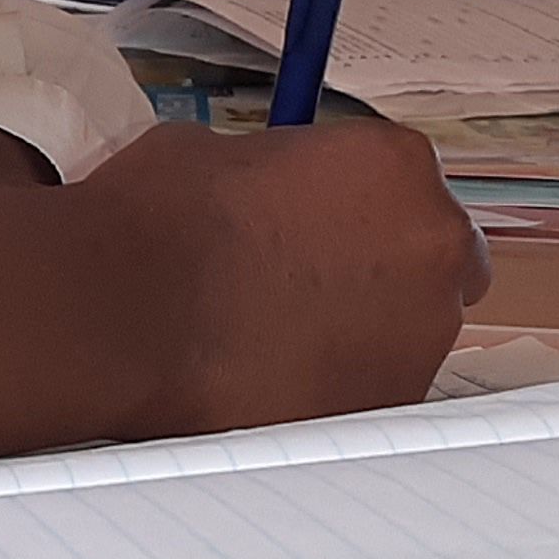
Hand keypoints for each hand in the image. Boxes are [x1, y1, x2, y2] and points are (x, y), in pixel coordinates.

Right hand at [89, 119, 488, 435]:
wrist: (124, 312)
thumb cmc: (160, 222)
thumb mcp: (219, 151)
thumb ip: (278, 169)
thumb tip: (268, 190)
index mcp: (396, 164)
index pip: (407, 179)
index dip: (357, 204)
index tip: (319, 221)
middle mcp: (430, 245)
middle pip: (433, 258)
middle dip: (382, 268)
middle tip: (309, 280)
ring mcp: (420, 335)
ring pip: (409, 331)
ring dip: (361, 330)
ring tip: (276, 336)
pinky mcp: (385, 407)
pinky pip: (373, 390)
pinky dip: (336, 385)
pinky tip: (271, 377)